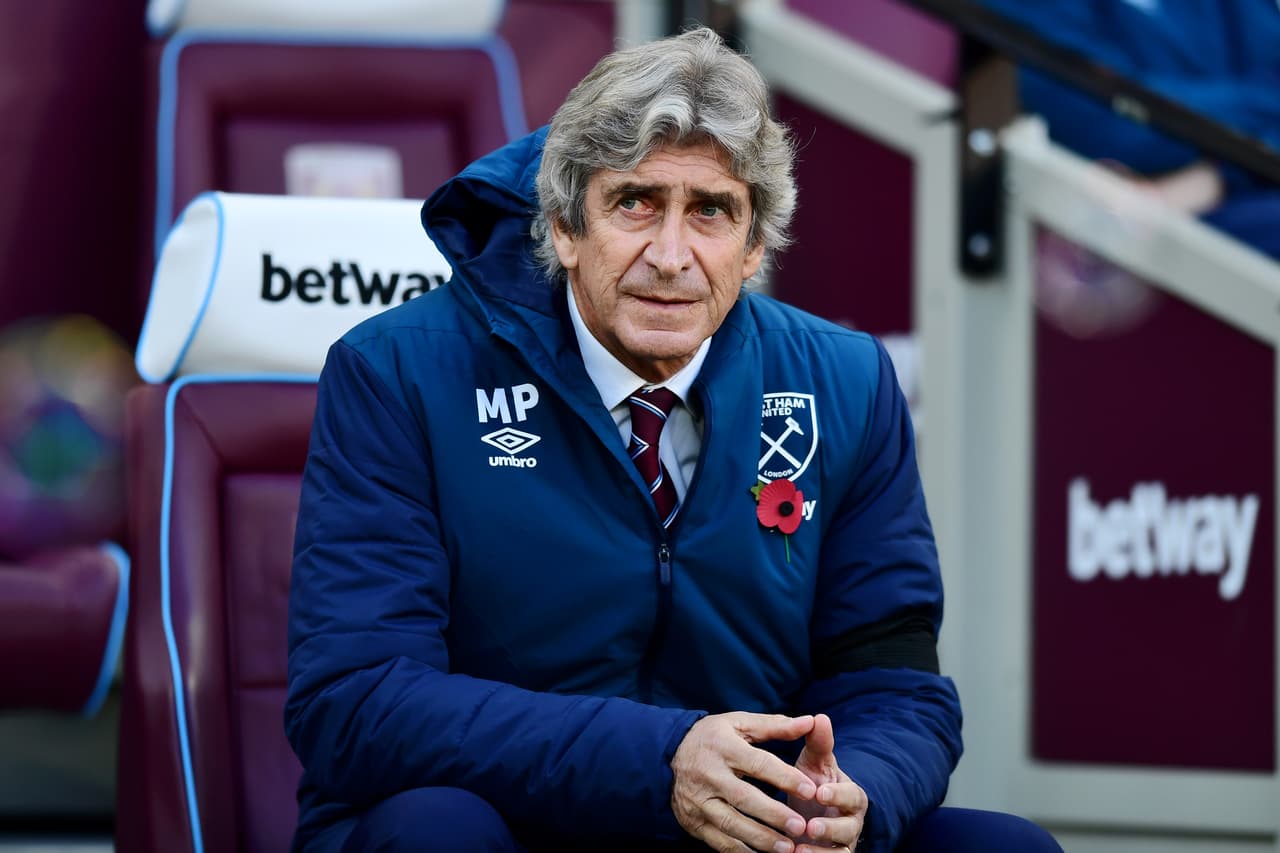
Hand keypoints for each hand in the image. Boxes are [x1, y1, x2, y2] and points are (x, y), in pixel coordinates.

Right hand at [671, 712, 819, 852]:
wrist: (666, 754)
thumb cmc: (713, 738)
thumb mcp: (740, 724)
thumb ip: (775, 726)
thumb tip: (810, 722)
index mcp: (723, 747)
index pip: (758, 764)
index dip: (785, 778)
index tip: (810, 790)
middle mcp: (709, 774)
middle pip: (744, 798)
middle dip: (774, 815)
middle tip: (801, 826)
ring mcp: (699, 801)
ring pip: (731, 824)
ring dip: (760, 839)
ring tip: (787, 847)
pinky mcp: (693, 821)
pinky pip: (718, 841)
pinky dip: (741, 851)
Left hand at [787, 714, 867, 851]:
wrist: (808, 814)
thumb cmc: (811, 784)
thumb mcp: (814, 764)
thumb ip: (818, 744)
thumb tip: (819, 716)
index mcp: (852, 796)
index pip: (853, 796)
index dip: (838, 794)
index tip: (819, 791)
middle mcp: (852, 822)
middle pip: (849, 828)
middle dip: (830, 828)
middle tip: (809, 825)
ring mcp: (843, 844)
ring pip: (840, 852)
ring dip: (820, 851)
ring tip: (798, 848)